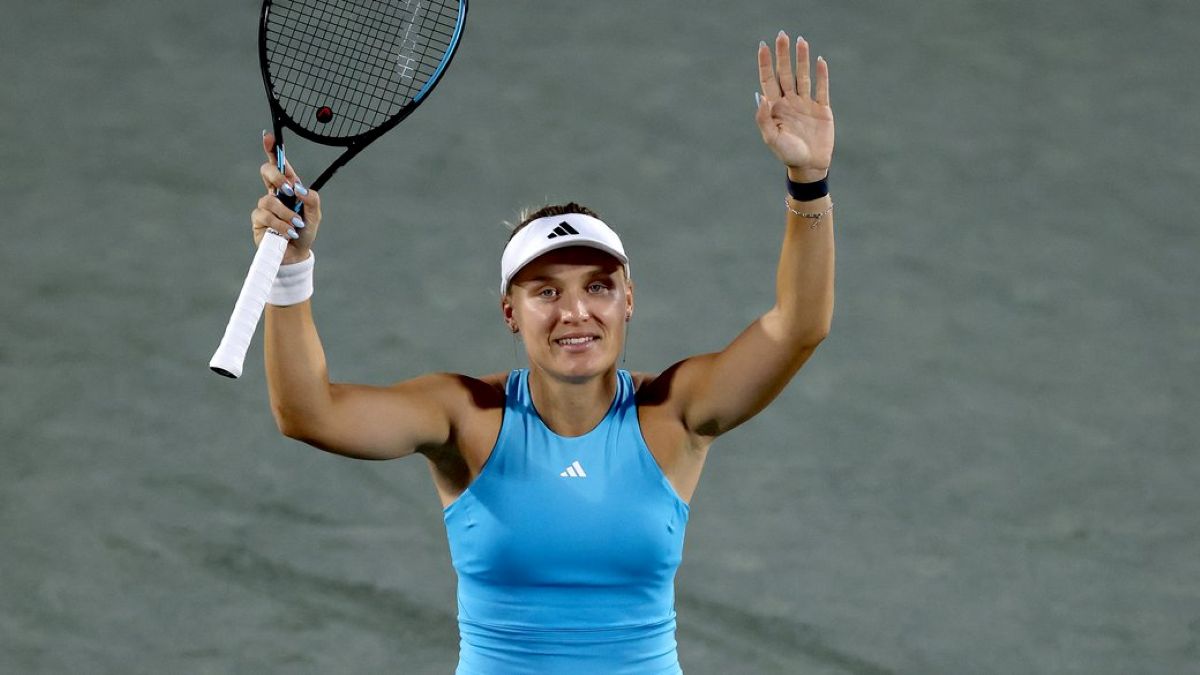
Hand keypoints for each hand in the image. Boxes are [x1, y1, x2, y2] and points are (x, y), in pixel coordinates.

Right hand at [251, 132, 320, 263]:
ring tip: (295, 225)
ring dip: (286, 213)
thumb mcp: (315, 215)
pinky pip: (266, 216)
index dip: (272, 149)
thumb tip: (299, 189)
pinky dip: (280, 225)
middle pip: (266, 171)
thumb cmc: (305, 232)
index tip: (268, 137)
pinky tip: (288, 232)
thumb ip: (311, 199)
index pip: (279, 165)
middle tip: (289, 190)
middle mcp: (274, 193)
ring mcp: (264, 206)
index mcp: (289, 188)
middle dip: (277, 177)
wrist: (297, 254)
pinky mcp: (258, 220)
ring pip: (269, 199)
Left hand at [755, 32, 833, 182]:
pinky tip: (820, 61)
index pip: (768, 79)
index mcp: (775, 107)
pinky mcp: (822, 109)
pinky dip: (822, 75)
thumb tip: (761, 96)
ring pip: (803, 76)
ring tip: (801, 40)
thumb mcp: (771, 138)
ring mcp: (806, 104)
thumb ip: (763, 118)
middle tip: (782, 35)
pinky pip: (822, 88)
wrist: (809, 166)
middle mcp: (790, 101)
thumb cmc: (787, 154)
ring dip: (802, 59)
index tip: (763, 46)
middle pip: (785, 73)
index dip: (765, 62)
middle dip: (783, 54)